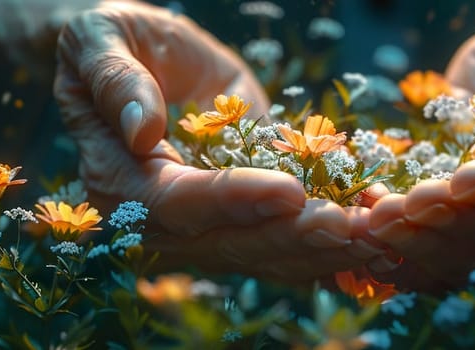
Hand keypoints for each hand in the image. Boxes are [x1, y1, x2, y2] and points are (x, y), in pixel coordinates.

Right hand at [53, 2, 388, 282]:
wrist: (135, 56)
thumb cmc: (111, 41)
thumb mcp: (99, 40)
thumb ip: (115, 79)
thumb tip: (142, 129)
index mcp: (118, 181)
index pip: (179, 204)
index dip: (235, 200)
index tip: (289, 190)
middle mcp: (159, 221)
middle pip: (230, 242)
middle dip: (294, 236)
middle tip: (351, 226)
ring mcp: (204, 226)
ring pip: (264, 253)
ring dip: (321, 251)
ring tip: (374, 236)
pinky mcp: (242, 217)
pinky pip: (284, 241)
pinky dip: (329, 245)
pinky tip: (374, 238)